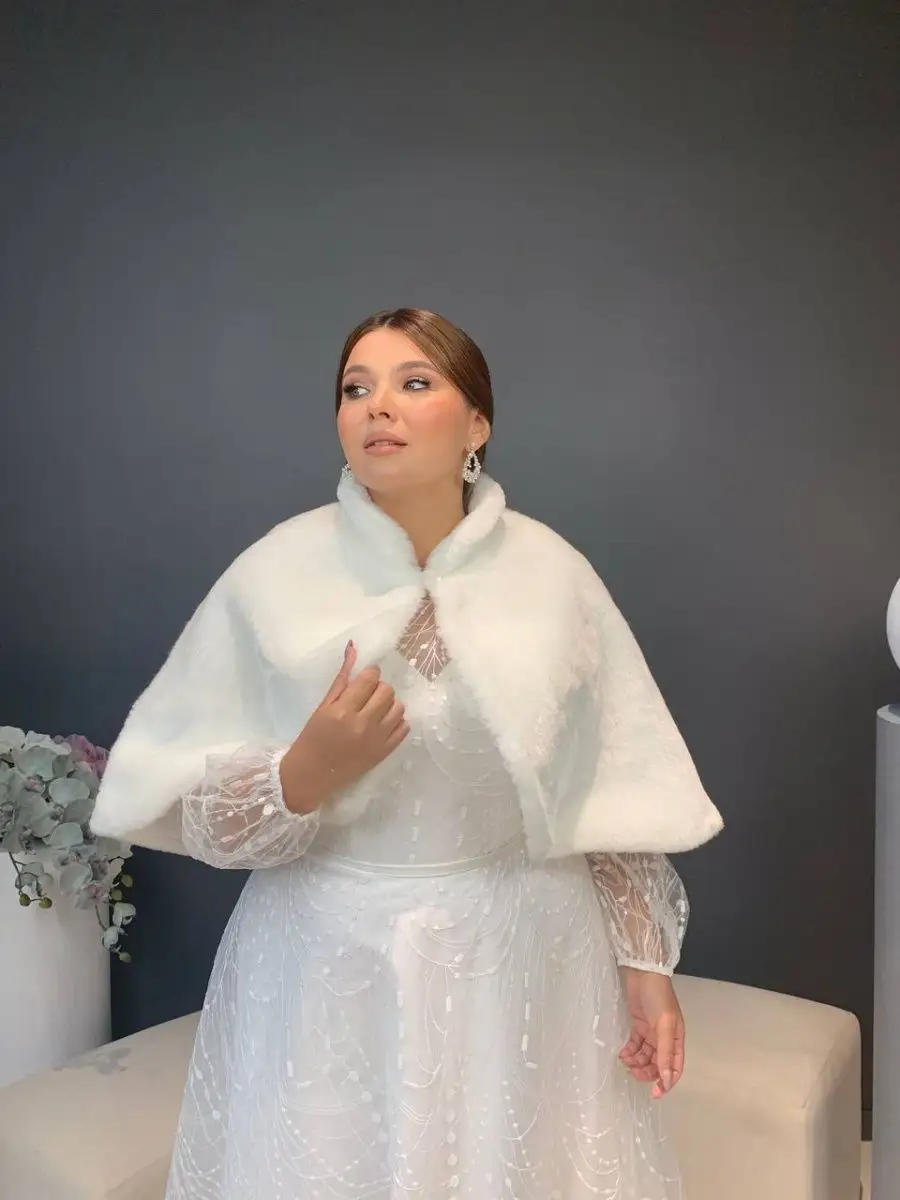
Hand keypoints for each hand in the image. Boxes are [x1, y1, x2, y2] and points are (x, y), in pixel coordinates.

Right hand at [279, 641, 409, 812]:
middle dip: (378, 688)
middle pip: (387, 691)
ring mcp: (377, 740)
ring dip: (389, 704)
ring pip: (399, 708)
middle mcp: (363, 724)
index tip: (365, 679)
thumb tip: (353, 648)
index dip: (370, 674)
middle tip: (367, 696)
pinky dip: (396, 721)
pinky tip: (382, 723)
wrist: (311, 775)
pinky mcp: (384, 753)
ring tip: (375, 710)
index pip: (370, 679)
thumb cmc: (312, 738)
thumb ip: (342, 678)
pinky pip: (404, 728)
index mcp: (343, 710)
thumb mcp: (323, 706)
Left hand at [618, 967, 684, 1098]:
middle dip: (647, 1071)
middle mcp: (665, 1038)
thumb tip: (668, 1079)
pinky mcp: (638, 1025)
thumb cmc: (658, 997)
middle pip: (658, 1064)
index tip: (654, 1093)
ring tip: (625, 1060)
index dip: (666, 1082)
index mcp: (676, 1039)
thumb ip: (665, 1052)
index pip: (674, 1067)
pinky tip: (623, 1052)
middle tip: (633, 1071)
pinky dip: (630, 1051)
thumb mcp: (665, 1025)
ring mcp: (651, 1032)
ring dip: (636, 1062)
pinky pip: (635, 1045)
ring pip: (645, 1056)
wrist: (642, 973)